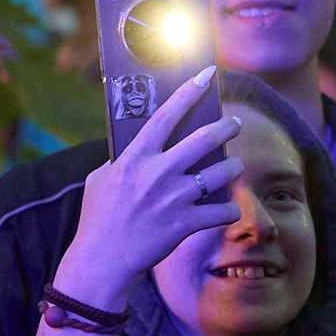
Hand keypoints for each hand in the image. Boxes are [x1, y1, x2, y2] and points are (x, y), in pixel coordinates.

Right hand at [54, 69, 242, 309]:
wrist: (103, 259)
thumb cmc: (99, 217)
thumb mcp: (101, 179)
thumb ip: (122, 160)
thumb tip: (139, 144)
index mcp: (134, 158)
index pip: (165, 116)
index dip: (188, 93)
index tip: (207, 75)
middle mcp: (157, 174)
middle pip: (204, 140)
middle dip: (227, 127)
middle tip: (236, 123)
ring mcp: (174, 198)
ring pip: (222, 173)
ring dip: (234, 167)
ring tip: (234, 166)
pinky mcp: (186, 223)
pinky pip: (223, 210)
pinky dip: (229, 208)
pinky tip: (226, 207)